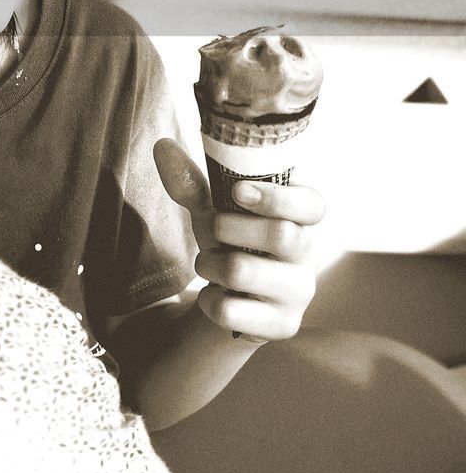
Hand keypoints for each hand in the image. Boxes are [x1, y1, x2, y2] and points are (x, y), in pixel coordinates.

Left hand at [153, 137, 324, 343]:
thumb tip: (162, 146)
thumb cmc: (232, 242)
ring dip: (209, 263)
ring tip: (207, 263)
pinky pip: (232, 310)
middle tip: (212, 229)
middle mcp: (310, 254)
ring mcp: (300, 292)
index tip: (238, 192)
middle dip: (229, 228)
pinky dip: (208, 300)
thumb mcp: (213, 211)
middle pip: (281, 236)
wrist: (235, 299)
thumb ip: (191, 182)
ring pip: (245, 272)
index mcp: (302, 217)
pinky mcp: (283, 325)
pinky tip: (213, 295)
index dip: (277, 198)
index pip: (311, 204)